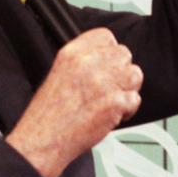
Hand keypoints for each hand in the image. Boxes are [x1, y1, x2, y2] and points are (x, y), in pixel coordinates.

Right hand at [7, 29, 142, 176]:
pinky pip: (134, 99)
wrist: (43, 139)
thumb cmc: (48, 114)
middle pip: (124, 54)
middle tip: (111, 86)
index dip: (111, 51)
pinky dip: (127, 110)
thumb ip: (83, 62)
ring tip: (113, 100)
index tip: (108, 64)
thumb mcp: (59, 73)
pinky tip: (112, 115)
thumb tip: (106, 59)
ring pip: (134, 75)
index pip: (105, 36)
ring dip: (128, 88)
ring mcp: (103, 82)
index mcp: (72, 53)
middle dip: (121, 71)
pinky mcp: (114, 102)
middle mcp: (88, 64)